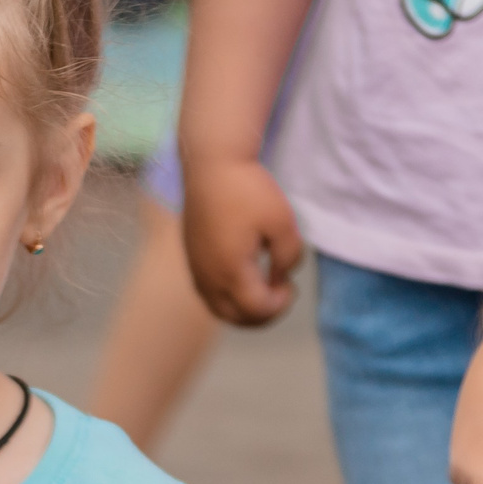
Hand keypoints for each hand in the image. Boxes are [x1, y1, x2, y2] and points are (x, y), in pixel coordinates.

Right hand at [180, 155, 303, 325]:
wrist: (210, 165)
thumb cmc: (248, 190)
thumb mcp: (283, 222)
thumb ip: (289, 257)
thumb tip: (281, 275)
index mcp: (231, 271)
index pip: (257, 310)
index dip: (280, 305)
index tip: (291, 284)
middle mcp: (209, 278)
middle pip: (237, 318)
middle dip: (263, 313)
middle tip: (280, 292)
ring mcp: (196, 270)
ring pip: (220, 310)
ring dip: (245, 307)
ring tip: (263, 286)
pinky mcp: (191, 260)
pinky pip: (209, 294)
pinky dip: (229, 296)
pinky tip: (244, 274)